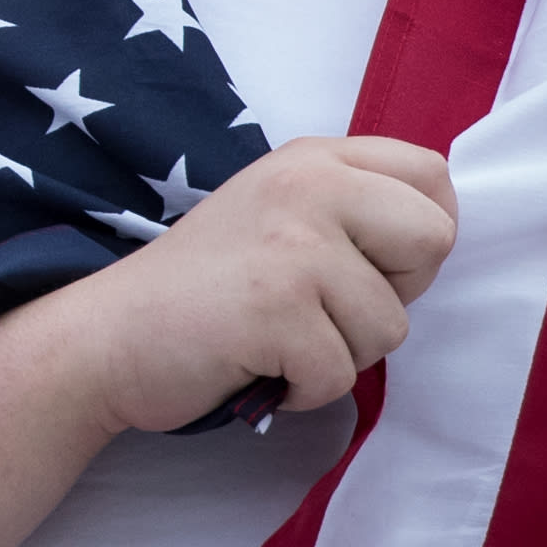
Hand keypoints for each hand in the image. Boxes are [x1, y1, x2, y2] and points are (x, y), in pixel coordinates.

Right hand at [42, 133, 456, 434]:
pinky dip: (304, 388)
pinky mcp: (278, 310)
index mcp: (311, 159)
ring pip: (391, 326)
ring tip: (275, 334)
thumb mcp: (278, 213)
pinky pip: (342, 375)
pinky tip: (258, 362)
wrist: (109, 334)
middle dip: (390, 293)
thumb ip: (349, 207)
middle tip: (318, 302)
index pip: (431, 175)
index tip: (361, 259)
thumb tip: (437, 234)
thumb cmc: (205, 286)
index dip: (415, 232)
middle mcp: (306, 186)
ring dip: (339, 352)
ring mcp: (293, 246)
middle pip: (433, 240)